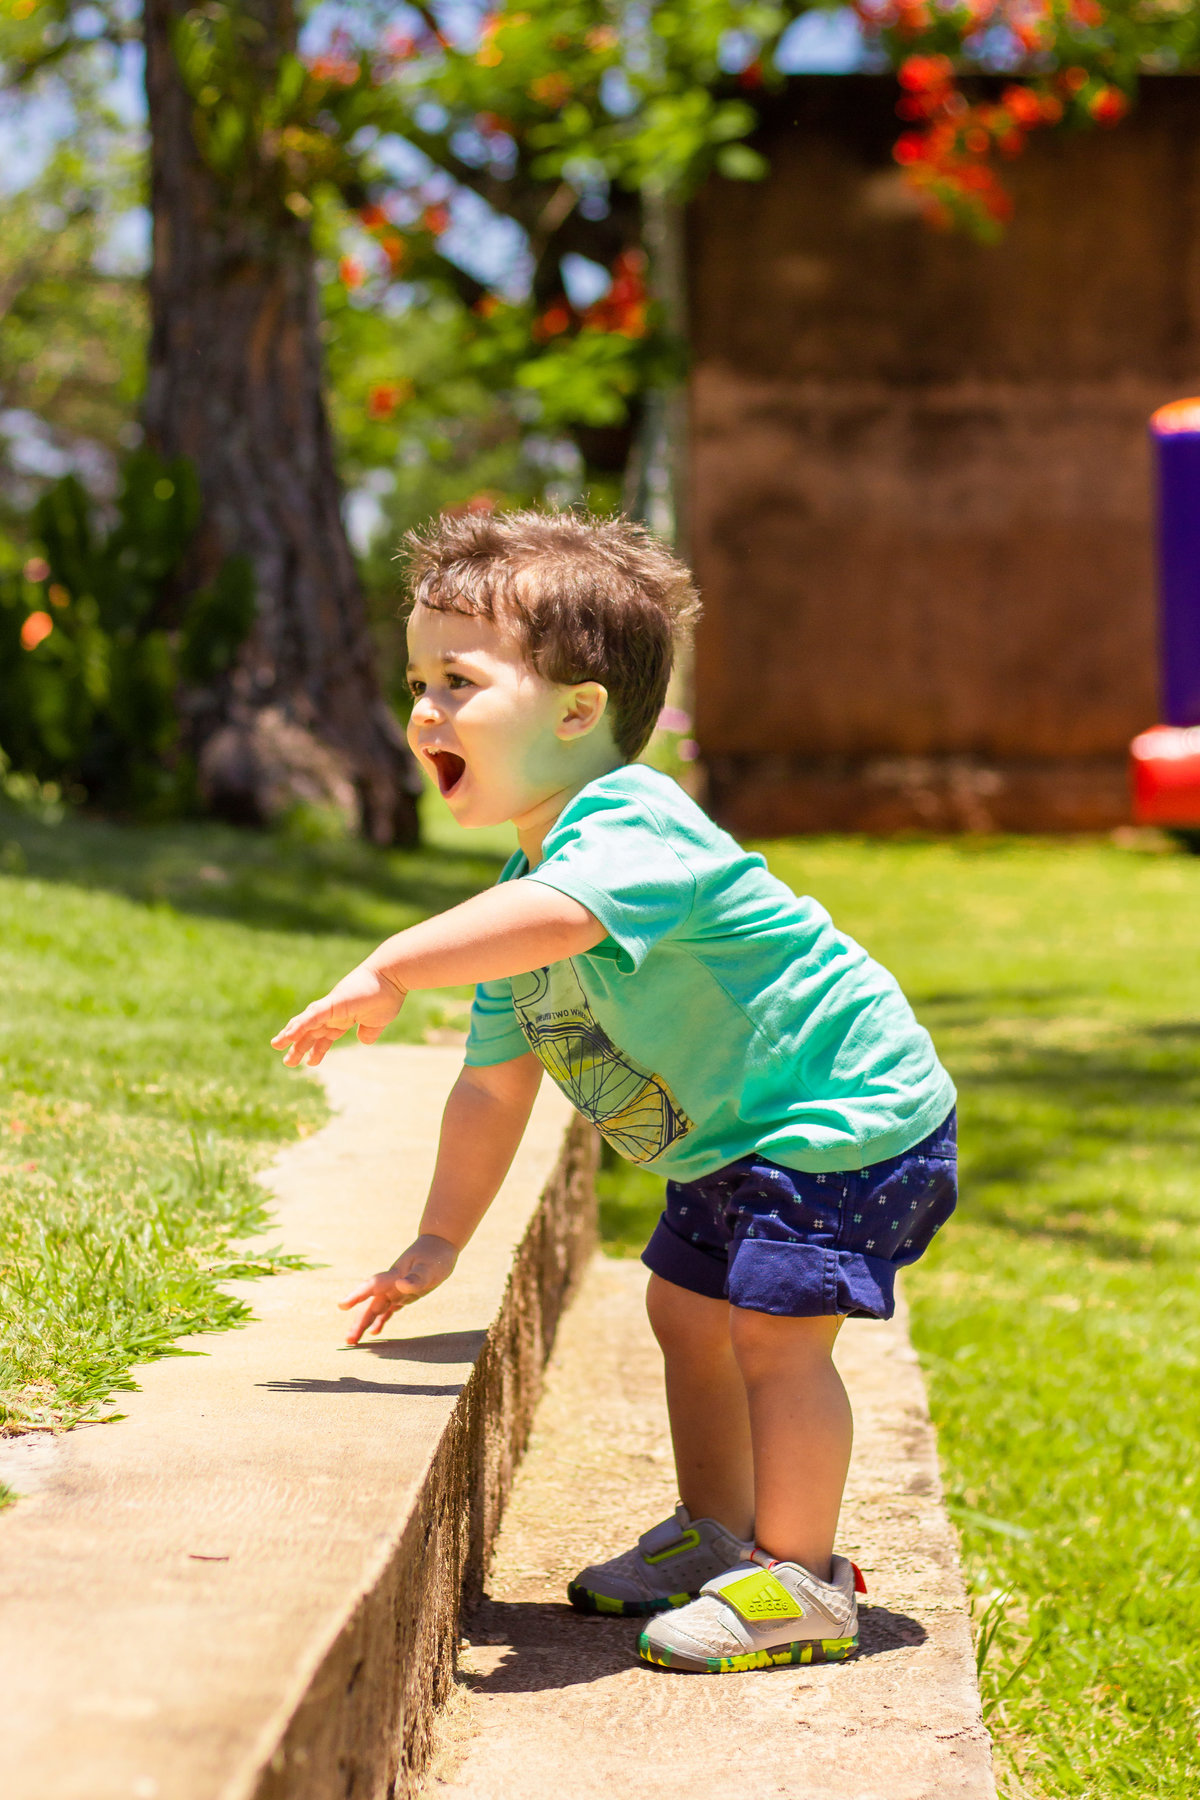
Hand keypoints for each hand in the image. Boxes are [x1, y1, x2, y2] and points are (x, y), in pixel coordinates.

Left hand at [271, 962, 405, 1067]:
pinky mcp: (332, 1003)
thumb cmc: (388, 995)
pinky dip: (299, 1026)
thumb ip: (369, 1032)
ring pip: (306, 1023)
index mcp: (344, 1018)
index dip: (317, 1049)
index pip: (325, 1036)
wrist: (393, 977)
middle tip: (288, 1061)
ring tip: (276, 1045)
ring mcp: (331, 1007)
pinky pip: (312, 1017)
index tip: (310, 1062)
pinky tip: (288, 1036)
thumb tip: (363, 1041)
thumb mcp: (377, 1021)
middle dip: (299, 1046)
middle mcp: (334, 1013)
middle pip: (311, 1032)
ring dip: (290, 1035)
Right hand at [338, 1235, 458, 1344]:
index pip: (372, 1286)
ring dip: (365, 1324)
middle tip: (348, 1340)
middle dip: (359, 1322)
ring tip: (353, 1341)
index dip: (356, 1296)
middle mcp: (391, 1285)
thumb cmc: (435, 1255)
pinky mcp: (403, 1295)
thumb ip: (416, 1278)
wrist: (439, 1244)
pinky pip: (388, 1310)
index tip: (342, 1306)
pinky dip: (381, 1321)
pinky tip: (374, 1333)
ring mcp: (395, 1290)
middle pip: (371, 1305)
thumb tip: (400, 1285)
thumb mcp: (429, 1267)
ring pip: (376, 1310)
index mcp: (394, 1276)